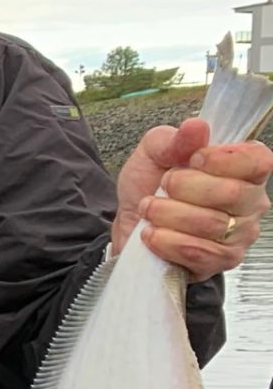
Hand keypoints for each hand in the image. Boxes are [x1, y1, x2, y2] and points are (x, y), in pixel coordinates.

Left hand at [113, 117, 272, 280]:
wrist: (131, 223)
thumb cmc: (150, 185)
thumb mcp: (154, 152)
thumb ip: (174, 139)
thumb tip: (196, 126)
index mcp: (245, 169)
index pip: (258, 161)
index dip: (222, 159)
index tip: (191, 159)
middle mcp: (250, 202)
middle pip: (232, 194)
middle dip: (185, 187)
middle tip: (163, 185)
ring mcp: (239, 235)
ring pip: (212, 225)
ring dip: (169, 214)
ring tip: (149, 208)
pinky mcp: (220, 261)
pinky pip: (199, 253)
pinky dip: (167, 241)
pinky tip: (152, 233)